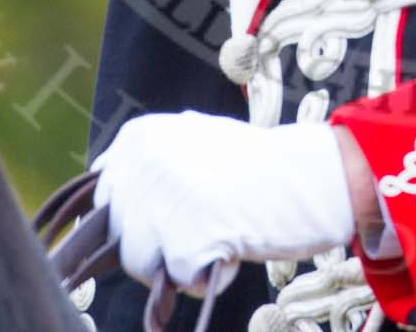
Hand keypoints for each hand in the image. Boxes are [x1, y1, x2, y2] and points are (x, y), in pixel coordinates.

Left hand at [88, 112, 358, 291]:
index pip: (102, 199)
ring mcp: (163, 200)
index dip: (136, 220)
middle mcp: (144, 162)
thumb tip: (102, 176)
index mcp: (141, 136)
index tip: (169, 220)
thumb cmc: (260, 162)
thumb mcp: (195, 136)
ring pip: (138, 261)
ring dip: (176, 263)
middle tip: (202, 229)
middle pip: (119, 234)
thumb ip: (149, 156)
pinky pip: (177, 279)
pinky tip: (231, 250)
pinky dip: (205, 277)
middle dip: (155, 244)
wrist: (313, 176)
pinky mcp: (184, 238)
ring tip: (216, 239)